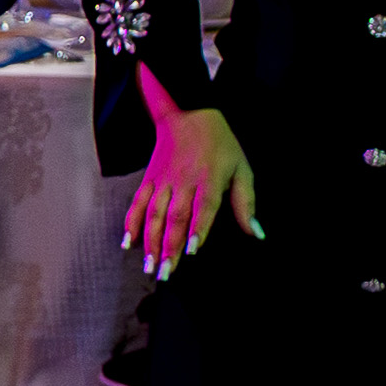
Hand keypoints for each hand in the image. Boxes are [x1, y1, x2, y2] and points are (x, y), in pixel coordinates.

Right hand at [123, 101, 257, 277]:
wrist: (188, 113)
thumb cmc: (220, 145)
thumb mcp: (241, 168)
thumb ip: (247, 203)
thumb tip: (256, 234)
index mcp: (210, 178)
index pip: (203, 207)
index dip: (197, 229)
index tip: (191, 250)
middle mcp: (183, 181)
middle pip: (175, 216)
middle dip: (169, 246)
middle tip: (166, 272)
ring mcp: (163, 180)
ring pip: (154, 214)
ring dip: (150, 241)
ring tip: (149, 265)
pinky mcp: (149, 179)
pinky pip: (138, 203)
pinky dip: (132, 223)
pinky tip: (128, 243)